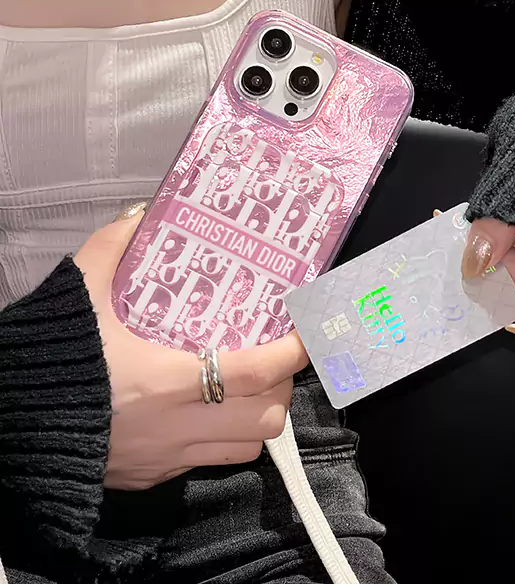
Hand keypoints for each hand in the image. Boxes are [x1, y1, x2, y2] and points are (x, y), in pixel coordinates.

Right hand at [74, 206, 308, 489]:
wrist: (8, 423)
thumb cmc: (51, 357)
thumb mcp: (79, 293)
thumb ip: (111, 248)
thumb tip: (141, 216)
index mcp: (165, 379)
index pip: (255, 371)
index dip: (292, 353)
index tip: (306, 333)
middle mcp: (177, 424)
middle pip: (265, 418)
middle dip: (282, 387)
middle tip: (274, 358)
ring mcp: (169, 456)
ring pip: (248, 447)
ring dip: (260, 416)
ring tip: (250, 387)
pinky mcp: (156, 477)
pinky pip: (213, 463)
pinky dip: (229, 439)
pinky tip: (213, 412)